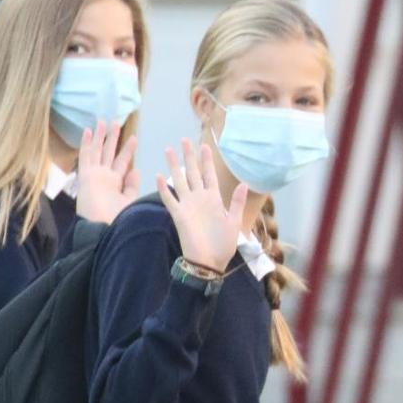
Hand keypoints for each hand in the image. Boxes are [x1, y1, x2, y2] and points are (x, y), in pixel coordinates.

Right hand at [76, 121, 139, 223]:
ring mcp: (93, 175)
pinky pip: (86, 157)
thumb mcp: (128, 201)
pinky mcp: (85, 176)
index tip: (134, 138)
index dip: (127, 150)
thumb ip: (131, 186)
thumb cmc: (116, 220)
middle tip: (116, 123)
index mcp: (114, 184)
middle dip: (112, 138)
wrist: (102, 229)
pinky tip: (88, 130)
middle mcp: (103, 177)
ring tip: (104, 121)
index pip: (122, 163)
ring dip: (100, 137)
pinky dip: (86, 143)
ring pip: (97, 151)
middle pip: (108, 153)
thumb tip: (135, 170)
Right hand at [155, 139, 247, 272]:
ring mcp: (188, 206)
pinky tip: (157, 176)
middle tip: (184, 140)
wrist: (209, 262)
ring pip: (179, 181)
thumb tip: (245, 183)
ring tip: (169, 150)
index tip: (205, 146)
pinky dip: (163, 189)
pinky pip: (169, 200)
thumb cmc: (223, 245)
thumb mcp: (234, 221)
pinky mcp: (178, 215)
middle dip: (189, 156)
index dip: (207, 161)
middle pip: (193, 173)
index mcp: (214, 199)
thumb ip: (236, 202)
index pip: (209, 175)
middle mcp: (199, 199)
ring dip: (174, 166)